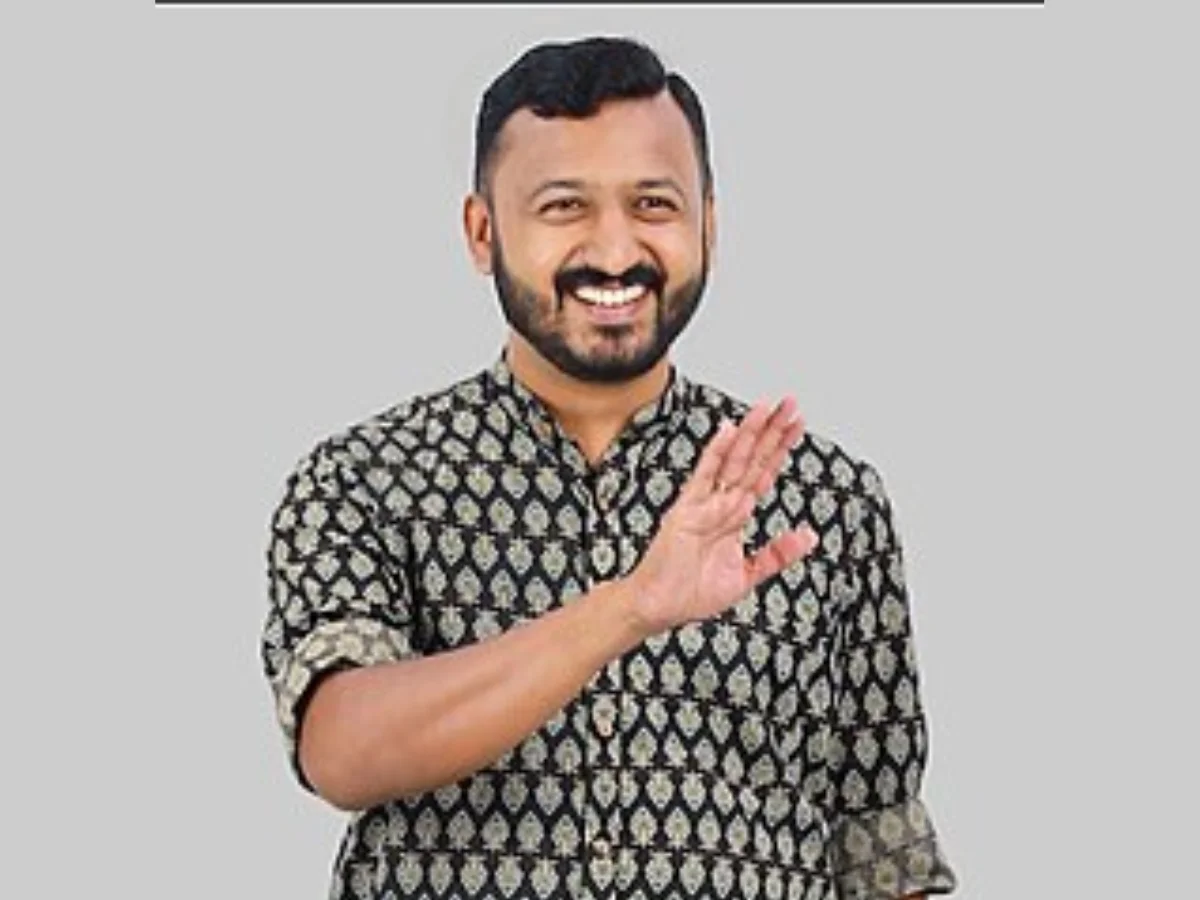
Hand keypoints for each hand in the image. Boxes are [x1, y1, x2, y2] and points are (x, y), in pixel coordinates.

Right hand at [626, 396, 818, 636]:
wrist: (659, 605)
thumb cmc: (692, 592)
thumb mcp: (748, 575)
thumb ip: (777, 554)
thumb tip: (807, 536)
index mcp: (734, 515)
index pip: (762, 474)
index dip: (780, 450)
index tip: (796, 427)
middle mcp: (720, 503)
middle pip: (751, 460)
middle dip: (771, 432)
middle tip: (790, 404)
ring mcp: (703, 504)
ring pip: (732, 461)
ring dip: (750, 434)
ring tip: (767, 409)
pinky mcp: (686, 510)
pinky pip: (703, 477)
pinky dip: (716, 453)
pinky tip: (729, 431)